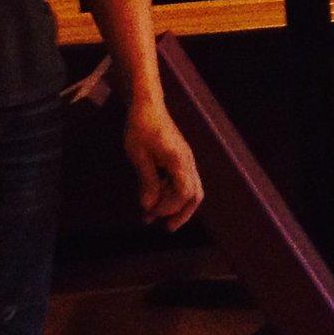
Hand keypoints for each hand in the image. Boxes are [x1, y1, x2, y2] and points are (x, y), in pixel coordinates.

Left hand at [124, 98, 203, 230]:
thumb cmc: (140, 128)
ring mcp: (186, 160)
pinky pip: (181, 181)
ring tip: (151, 216)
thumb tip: (148, 206)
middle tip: (167, 228)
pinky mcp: (180, 159)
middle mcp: (188, 162)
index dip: (168, 207)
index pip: (184, 193)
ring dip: (173, 204)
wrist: (148, 106)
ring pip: (190, 189)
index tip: (149, 212)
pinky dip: (169, 193)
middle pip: (195, 194)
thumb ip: (146, 182)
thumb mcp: (138, 156)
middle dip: (182, 213)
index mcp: (179, 161)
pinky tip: (152, 198)